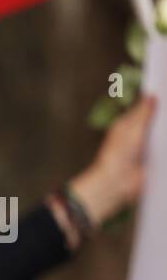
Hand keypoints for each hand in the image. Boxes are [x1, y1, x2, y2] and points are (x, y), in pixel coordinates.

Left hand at [69, 96, 155, 224]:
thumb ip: (143, 114)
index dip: (157, 100)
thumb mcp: (131, 130)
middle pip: (158, 119)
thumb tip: (152, 97)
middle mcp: (139, 134)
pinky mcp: (156, 158)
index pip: (146, 108)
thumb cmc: (118, 155)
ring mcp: (148, 146)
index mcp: (129, 125)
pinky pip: (165, 147)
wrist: (118, 182)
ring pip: (164, 133)